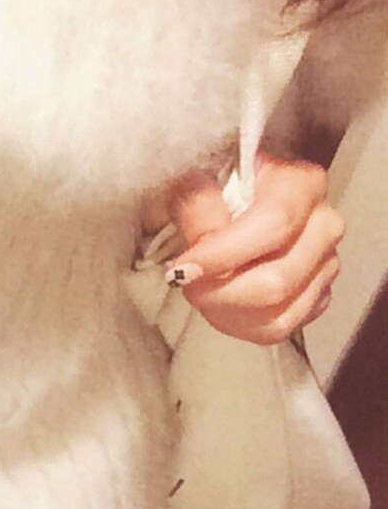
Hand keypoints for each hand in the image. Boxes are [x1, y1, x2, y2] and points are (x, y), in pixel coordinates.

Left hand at [165, 154, 343, 344]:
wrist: (237, 203)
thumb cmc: (220, 190)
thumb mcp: (200, 180)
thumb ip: (198, 204)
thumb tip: (203, 238)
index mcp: (302, 184)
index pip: (273, 225)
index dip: (223, 253)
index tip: (184, 268)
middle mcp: (324, 225)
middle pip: (278, 281)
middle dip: (220, 291)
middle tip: (186, 281)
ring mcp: (325, 265)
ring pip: (278, 314)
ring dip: (225, 311)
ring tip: (201, 290)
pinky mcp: (316, 296)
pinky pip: (277, 328)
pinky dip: (240, 324)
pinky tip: (221, 303)